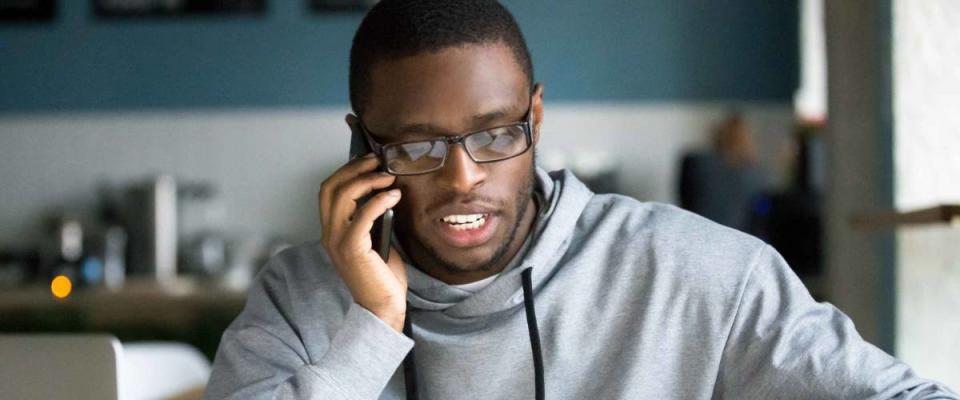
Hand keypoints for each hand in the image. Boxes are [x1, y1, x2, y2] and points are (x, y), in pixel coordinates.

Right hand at [318, 154, 406, 331]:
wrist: (382, 306)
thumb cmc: (381, 275)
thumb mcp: (375, 240)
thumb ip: (373, 219)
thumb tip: (386, 194)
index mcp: (331, 231)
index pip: (327, 191)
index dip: (345, 171)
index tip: (368, 161)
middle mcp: (329, 234)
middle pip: (331, 188)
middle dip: (353, 169)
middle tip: (377, 161)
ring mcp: (338, 241)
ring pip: (343, 197)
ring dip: (367, 181)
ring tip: (388, 177)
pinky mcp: (353, 249)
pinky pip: (362, 215)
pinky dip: (378, 200)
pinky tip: (394, 196)